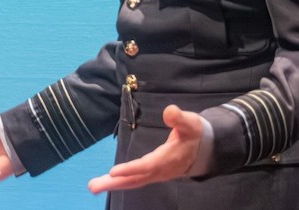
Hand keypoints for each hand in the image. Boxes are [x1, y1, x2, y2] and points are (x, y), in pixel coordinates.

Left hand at [88, 105, 202, 192]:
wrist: (205, 150)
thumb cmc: (195, 133)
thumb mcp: (191, 122)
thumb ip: (179, 118)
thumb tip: (169, 112)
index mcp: (169, 158)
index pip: (147, 166)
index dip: (131, 169)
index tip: (113, 171)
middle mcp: (160, 170)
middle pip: (135, 179)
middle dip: (114, 183)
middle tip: (93, 186)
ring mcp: (156, 174)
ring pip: (133, 181)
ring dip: (113, 184)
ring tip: (93, 186)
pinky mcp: (153, 174)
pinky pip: (135, 180)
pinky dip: (121, 181)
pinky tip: (107, 181)